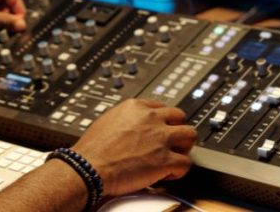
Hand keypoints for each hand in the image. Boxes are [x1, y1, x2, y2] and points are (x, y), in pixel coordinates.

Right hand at [70, 99, 195, 195]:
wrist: (89, 167)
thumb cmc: (92, 149)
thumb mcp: (107, 121)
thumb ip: (126, 120)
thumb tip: (132, 128)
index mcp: (135, 107)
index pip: (161, 106)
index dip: (162, 120)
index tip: (161, 128)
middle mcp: (151, 119)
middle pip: (180, 116)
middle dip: (177, 129)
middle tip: (171, 142)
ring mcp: (160, 138)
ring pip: (190, 135)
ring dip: (184, 147)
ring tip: (173, 156)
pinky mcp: (165, 160)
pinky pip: (186, 163)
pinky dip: (179, 170)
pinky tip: (167, 174)